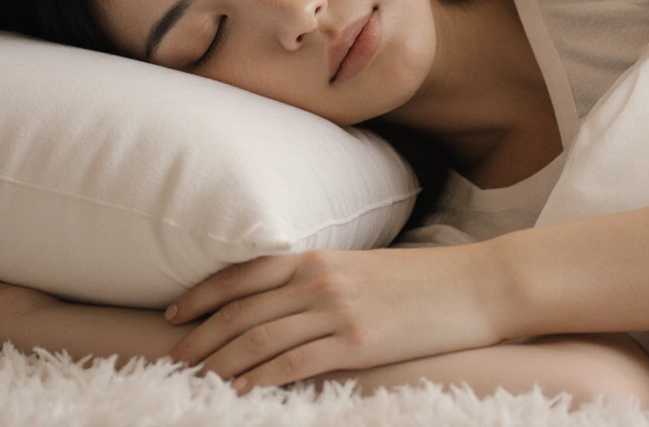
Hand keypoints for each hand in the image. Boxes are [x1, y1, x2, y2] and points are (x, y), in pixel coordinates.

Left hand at [162, 245, 502, 392]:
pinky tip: (240, 391)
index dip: (201, 296)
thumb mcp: (360, 268)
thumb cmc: (421, 281)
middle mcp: (319, 280)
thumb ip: (318, 279)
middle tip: (172, 357)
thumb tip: (280, 303)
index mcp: (317, 258)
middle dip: (200, 336)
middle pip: (241, 311)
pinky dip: (259, 379)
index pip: (241, 276)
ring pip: (259, 338)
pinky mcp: (357, 343)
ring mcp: (337, 311)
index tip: (173, 315)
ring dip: (221, 361)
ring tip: (197, 379)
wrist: (476, 286)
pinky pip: (293, 364)